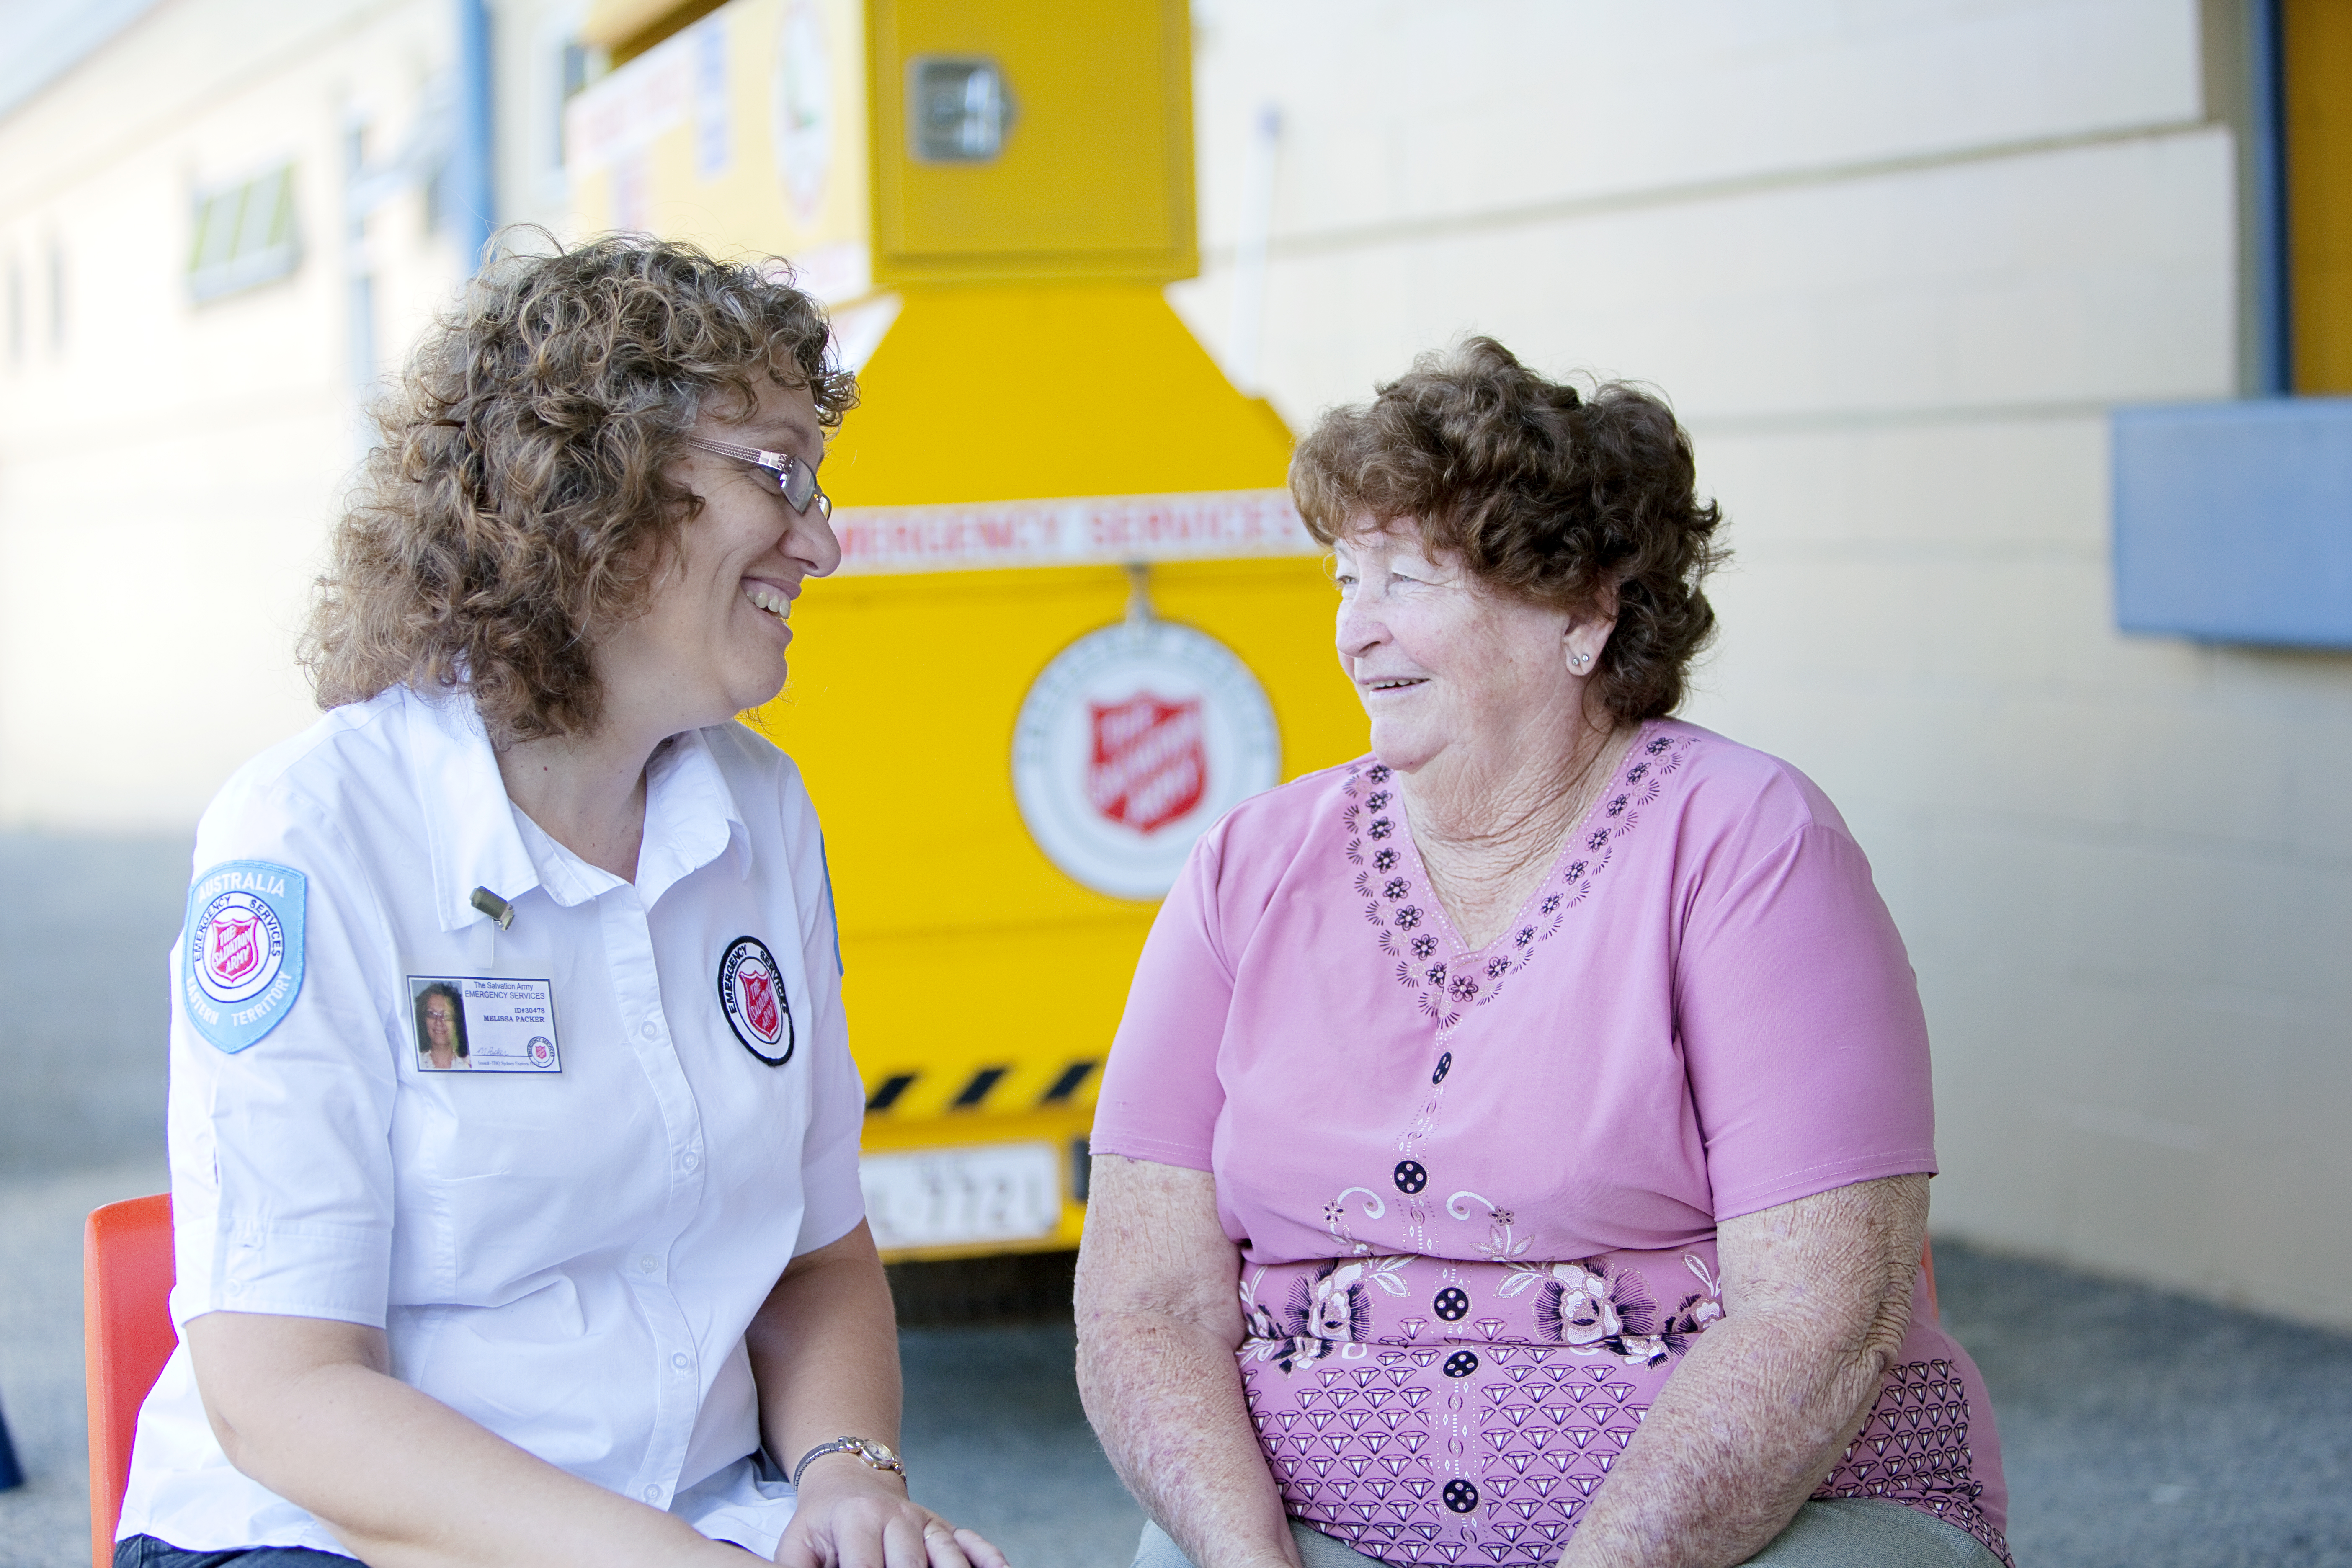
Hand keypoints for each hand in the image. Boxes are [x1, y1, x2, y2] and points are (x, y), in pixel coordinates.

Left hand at [773, 1454, 1009, 1567]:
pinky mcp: (944, 1525)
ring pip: (947, 1555)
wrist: (849, 1478)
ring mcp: (925, 1521)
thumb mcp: (797, 1545)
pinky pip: (973, 1542)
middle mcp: (896, 1518)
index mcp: (856, 1522)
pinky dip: (987, 1557)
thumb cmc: (820, 1524)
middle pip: (912, 1565)